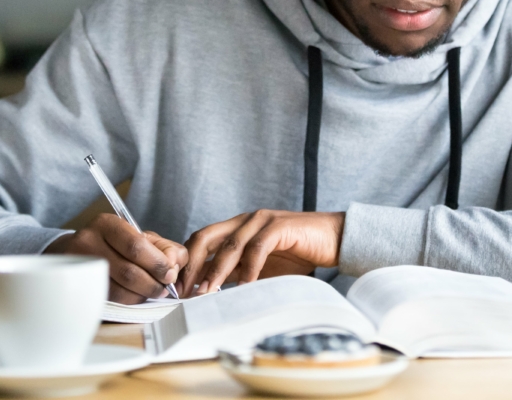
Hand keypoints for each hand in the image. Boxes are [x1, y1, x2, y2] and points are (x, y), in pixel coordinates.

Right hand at [44, 214, 187, 303]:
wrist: (75, 253)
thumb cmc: (115, 244)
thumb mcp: (140, 236)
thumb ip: (164, 247)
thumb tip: (176, 263)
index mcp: (107, 224)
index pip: (136, 246)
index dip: (157, 263)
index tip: (170, 274)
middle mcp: (88, 242)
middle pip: (128, 271)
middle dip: (152, 283)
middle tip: (164, 288)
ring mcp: (81, 267)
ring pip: (118, 290)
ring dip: (142, 295)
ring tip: (153, 292)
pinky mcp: (79, 288)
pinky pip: (109, 301)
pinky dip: (129, 301)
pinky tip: (136, 296)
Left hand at [179, 210, 344, 295]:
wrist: (334, 239)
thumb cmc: (298, 253)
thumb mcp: (260, 265)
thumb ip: (237, 271)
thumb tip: (208, 289)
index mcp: (237, 227)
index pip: (202, 240)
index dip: (187, 262)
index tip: (178, 288)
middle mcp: (246, 220)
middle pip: (206, 237)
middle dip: (192, 264)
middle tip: (185, 290)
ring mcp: (262, 220)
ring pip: (230, 245)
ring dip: (216, 270)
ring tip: (207, 292)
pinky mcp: (280, 227)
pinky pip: (258, 248)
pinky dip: (248, 269)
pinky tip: (244, 286)